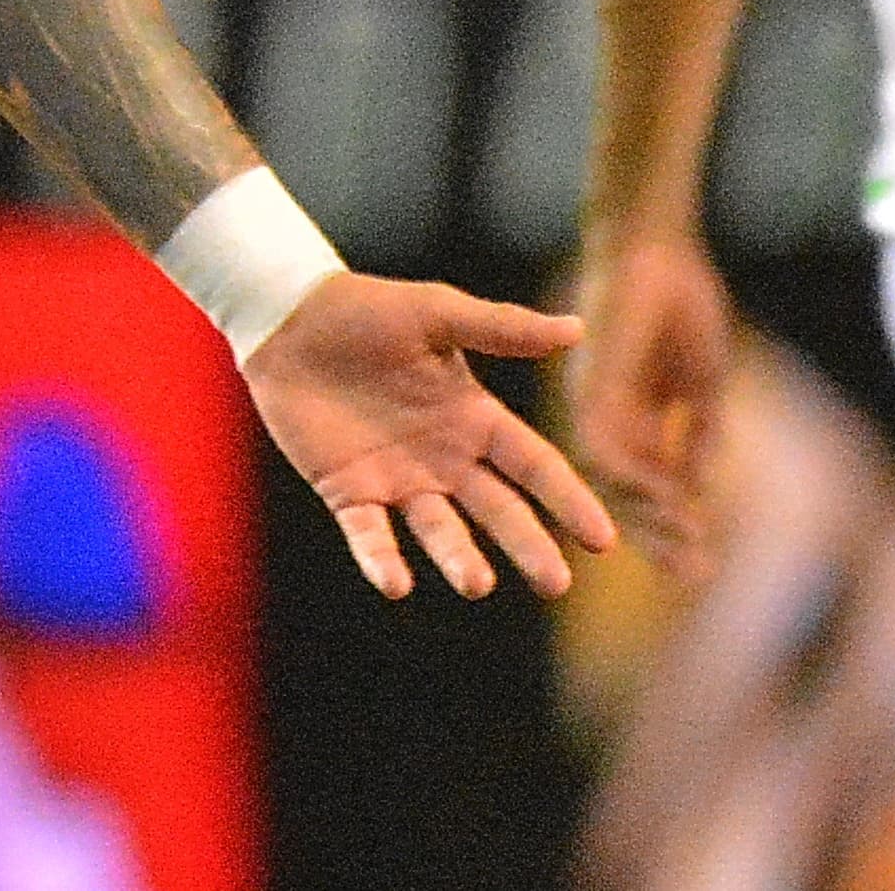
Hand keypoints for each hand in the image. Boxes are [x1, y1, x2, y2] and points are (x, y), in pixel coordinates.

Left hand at [244, 273, 617, 601]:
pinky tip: (395, 581)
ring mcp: (397, 479)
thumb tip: (578, 329)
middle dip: (528, 546)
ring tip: (477, 584)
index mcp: (475, 417)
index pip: (534, 466)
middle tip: (555, 584)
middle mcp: (444, 458)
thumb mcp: (440, 312)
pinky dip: (380, 559)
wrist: (291, 320)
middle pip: (497, 509)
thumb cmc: (369, 310)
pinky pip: (368, 534)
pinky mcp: (348, 491)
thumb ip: (504, 328)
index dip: (568, 500)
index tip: (603, 539)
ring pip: (438, 529)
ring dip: (458, 557)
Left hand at [565, 229, 736, 577]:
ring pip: (613, 481)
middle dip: (663, 536)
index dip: (677, 525)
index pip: (651, 488)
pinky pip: (603, 445)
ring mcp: (595, 404)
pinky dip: (633, 477)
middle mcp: (606, 420)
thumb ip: (700, 430)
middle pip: (629, 495)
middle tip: (694, 578)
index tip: (705, 564)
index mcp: (632, 420)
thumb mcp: (701, 378)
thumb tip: (703, 485)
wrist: (654, 242)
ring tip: (683, 550)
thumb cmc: (679, 299)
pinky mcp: (591, 385)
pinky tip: (662, 501)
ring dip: (649, 517)